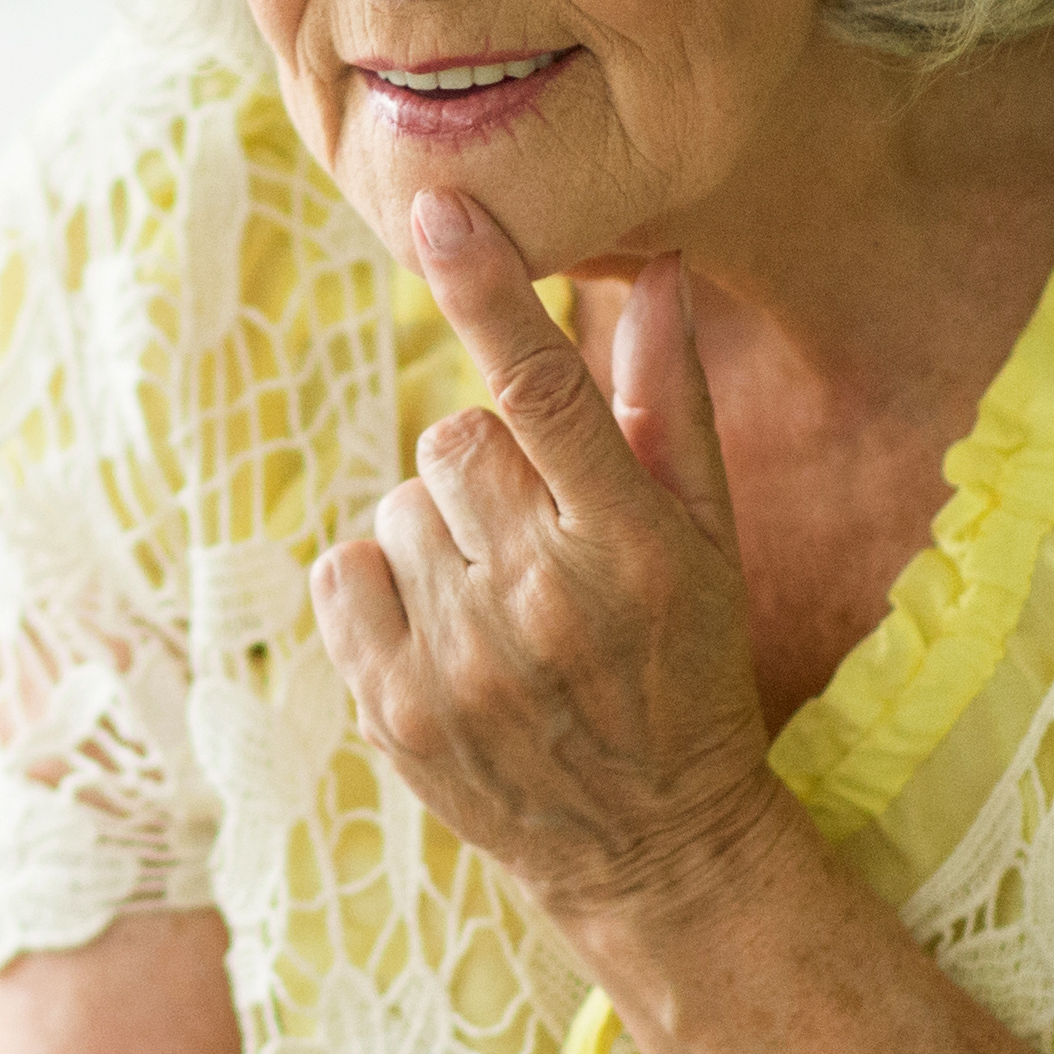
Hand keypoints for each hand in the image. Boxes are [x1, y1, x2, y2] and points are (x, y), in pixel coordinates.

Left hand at [310, 192, 788, 928]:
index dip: (488, 291)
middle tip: (541, 542)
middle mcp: (544, 601)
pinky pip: (346, 568)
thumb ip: (670, 406)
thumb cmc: (685, 668)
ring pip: (401, 504)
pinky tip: (447, 635)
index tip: (440, 208)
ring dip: (441, 535)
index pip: (545, 394)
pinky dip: (384, 586)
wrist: (651, 845)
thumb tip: (655, 272)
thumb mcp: (707, 541)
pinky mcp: (391, 708)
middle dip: (489, 472)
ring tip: (502, 605)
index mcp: (633, 549)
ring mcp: (460, 662)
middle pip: (454, 439)